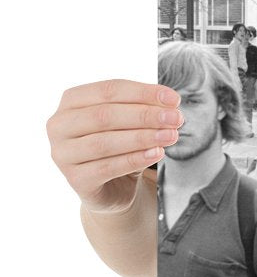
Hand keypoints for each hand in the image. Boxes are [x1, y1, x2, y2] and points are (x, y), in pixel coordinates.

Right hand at [47, 80, 181, 212]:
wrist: (113, 186)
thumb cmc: (120, 145)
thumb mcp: (131, 122)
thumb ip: (145, 108)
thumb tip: (170, 102)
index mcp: (72, 101)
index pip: (108, 90)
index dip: (143, 93)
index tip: (174, 99)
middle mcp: (59, 125)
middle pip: (105, 115)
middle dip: (145, 115)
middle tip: (176, 118)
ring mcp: (62, 153)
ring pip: (104, 142)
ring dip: (142, 137)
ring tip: (171, 135)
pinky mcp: (75, 179)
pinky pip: (107, 167)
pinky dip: (135, 159)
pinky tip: (157, 153)